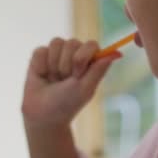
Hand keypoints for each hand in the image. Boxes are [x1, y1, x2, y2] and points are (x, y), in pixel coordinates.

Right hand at [21, 38, 120, 157]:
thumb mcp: (85, 89)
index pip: (91, 44)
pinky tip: (43, 76)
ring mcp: (57, 53)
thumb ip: (98, 70)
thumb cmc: (67, 103)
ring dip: (53, 65)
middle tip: (64, 81)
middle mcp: (74, 53)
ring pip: (56, 43)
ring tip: (54, 79)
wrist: (42, 114)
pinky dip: (41, 66)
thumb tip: (116, 53)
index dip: (82, 57)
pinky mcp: (40, 55)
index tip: (77, 74)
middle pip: (72, 43)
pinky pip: (41, 51)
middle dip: (66, 65)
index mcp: (89, 61)